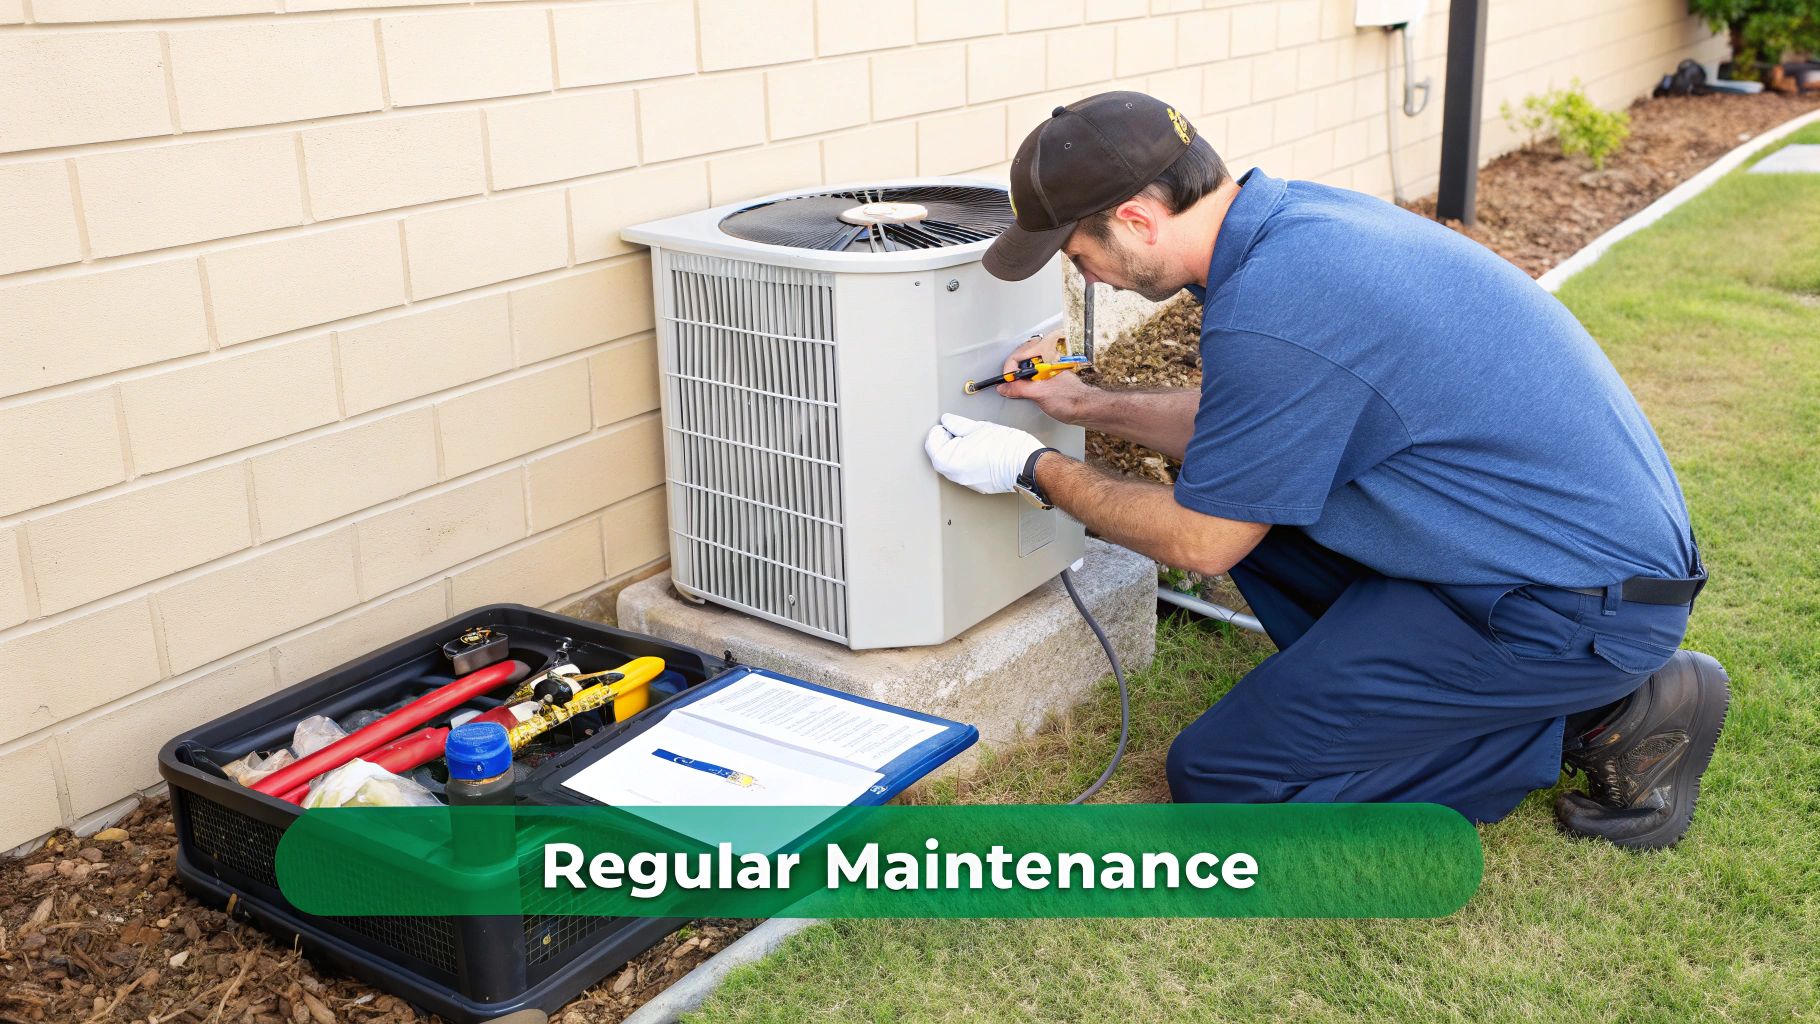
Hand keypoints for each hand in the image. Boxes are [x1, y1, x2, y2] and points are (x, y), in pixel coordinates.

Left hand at [923, 413, 1043, 494]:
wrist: (1027, 464)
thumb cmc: (1007, 447)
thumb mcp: (977, 427)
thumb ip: (957, 424)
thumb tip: (948, 421)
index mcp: (949, 461)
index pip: (932, 443)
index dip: (940, 429)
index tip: (949, 424)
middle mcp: (955, 476)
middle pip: (940, 455)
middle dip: (947, 440)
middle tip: (960, 430)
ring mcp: (966, 483)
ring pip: (953, 464)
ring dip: (957, 450)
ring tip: (973, 439)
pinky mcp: (978, 485)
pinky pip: (964, 471)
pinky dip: (967, 460)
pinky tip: (980, 450)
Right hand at [997, 329, 1093, 423]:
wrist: (1086, 409)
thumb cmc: (1071, 399)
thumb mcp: (1040, 394)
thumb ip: (1019, 389)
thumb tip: (1004, 387)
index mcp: (1046, 358)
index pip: (1018, 356)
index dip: (1009, 370)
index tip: (1005, 382)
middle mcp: (1047, 360)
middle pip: (1021, 358)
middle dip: (1013, 371)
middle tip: (1009, 384)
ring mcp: (1048, 369)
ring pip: (1027, 366)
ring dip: (1019, 377)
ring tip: (1017, 388)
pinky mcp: (1050, 378)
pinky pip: (1033, 374)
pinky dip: (1026, 381)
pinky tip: (1027, 391)